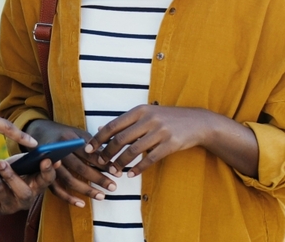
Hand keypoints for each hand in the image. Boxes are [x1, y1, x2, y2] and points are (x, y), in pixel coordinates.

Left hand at [0, 156, 55, 213]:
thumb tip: (43, 151)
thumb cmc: (6, 171)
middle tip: (0, 163)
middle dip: (11, 176)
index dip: (48, 171)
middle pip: (24, 193)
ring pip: (1, 191)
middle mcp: (26, 199)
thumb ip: (29, 158)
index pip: (47, 180)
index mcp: (35, 185)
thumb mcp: (19, 163)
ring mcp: (11, 206)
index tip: (46, 160)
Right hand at [25, 120, 114, 207]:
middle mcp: (57, 151)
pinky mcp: (44, 174)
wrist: (39, 132)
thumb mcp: (77, 133)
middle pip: (79, 167)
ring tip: (102, 196)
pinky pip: (56, 189)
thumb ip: (93, 142)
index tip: (117, 172)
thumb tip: (112, 152)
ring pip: (69, 180)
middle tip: (113, 187)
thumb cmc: (63, 133)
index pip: (88, 153)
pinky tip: (82, 204)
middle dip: (98, 178)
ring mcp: (49, 163)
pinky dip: (68, 198)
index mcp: (68, 138)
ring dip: (86, 190)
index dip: (103, 163)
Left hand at [88, 105, 211, 177]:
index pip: (113, 125)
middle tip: (99, 162)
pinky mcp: (170, 144)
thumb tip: (101, 128)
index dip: (98, 138)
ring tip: (113, 170)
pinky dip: (138, 168)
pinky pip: (150, 159)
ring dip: (121, 162)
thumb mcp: (146, 114)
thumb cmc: (166, 118)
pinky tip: (131, 174)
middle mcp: (148, 119)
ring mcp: (160, 131)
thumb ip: (125, 122)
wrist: (197, 122)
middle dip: (107, 152)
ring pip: (134, 150)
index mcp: (139, 111)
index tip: (87, 148)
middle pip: (121, 139)